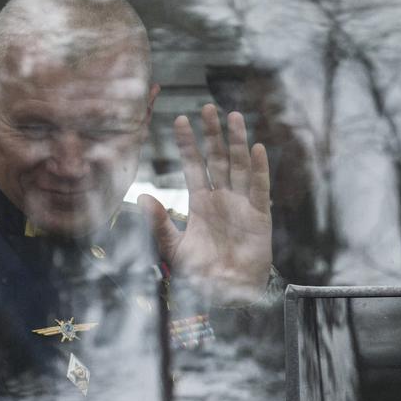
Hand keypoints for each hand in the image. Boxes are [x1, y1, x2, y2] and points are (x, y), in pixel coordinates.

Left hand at [139, 104, 272, 306]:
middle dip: (212, 133)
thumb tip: (140, 196)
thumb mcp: (171, 246)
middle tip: (207, 107)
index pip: (193, 165)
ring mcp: (241, 204)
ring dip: (236, 141)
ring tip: (233, 116)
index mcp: (200, 202)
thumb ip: (157, 222)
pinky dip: (259, 168)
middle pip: (217, 158)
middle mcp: (222, 198)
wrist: (223, 293)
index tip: (179, 119)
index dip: (187, 143)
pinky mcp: (259, 216)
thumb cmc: (198, 272)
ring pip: (239, 165)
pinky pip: (259, 187)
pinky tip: (256, 148)